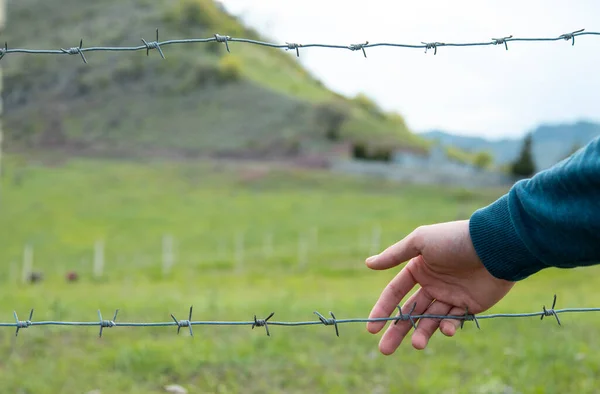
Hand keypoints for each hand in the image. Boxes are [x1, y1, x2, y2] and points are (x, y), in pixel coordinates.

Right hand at [365, 220, 514, 354]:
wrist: (494, 246)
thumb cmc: (454, 240)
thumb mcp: (419, 241)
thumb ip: (394, 255)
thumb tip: (368, 263)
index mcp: (418, 269)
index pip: (395, 293)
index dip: (382, 310)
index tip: (371, 328)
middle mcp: (432, 284)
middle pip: (409, 312)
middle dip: (396, 331)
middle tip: (384, 350)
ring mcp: (450, 296)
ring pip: (430, 320)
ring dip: (422, 334)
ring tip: (417, 345)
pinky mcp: (469, 306)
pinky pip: (453, 321)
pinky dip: (448, 327)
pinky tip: (446, 329)